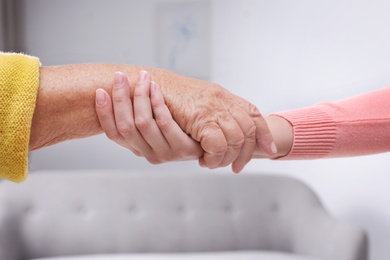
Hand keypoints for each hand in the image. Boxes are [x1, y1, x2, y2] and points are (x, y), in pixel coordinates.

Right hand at [95, 71, 202, 163]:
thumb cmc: (180, 128)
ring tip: (142, 77)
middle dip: (120, 99)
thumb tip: (112, 93)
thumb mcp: (155, 124)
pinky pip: (164, 122)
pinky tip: (156, 88)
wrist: (210, 143)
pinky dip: (157, 103)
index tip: (100, 91)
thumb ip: (137, 115)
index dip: (104, 112)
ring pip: (143, 123)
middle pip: (127, 126)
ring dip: (139, 96)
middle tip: (120, 76)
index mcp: (137, 149)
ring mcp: (165, 154)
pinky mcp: (183, 150)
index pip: (113, 133)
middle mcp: (148, 154)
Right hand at [155, 71, 275, 171]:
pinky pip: (218, 144)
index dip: (264, 133)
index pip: (253, 114)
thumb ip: (213, 114)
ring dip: (227, 158)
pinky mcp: (200, 117)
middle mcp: (222, 100)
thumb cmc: (167, 96)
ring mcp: (212, 107)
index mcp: (223, 96)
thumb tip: (225, 132)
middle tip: (236, 168)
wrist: (146, 84)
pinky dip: (214, 157)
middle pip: (248, 130)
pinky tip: (205, 160)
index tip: (270, 150)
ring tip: (214, 165)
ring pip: (235, 140)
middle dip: (246, 153)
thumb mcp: (197, 102)